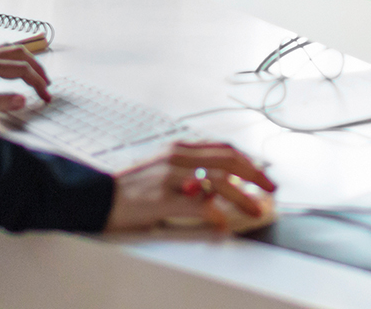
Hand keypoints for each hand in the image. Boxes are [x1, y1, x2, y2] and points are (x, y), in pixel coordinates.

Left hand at [0, 43, 52, 122]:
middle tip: (47, 85)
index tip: (46, 97)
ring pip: (8, 49)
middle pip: (18, 53)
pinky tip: (9, 65)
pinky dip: (12, 56)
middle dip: (37, 67)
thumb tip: (23, 99)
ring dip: (26, 59)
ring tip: (35, 74)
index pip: (21, 70)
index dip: (37, 83)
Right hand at [103, 141, 275, 232]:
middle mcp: (176, 156)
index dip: (247, 160)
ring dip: (242, 196)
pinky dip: (217, 214)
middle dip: (254, 174)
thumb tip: (218, 185)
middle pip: (226, 159)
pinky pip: (199, 204)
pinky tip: (223, 223)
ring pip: (218, 180)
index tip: (262, 173)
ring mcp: (170, 175)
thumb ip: (188, 171)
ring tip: (255, 209)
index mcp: (177, 148)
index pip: (221, 147)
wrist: (99, 195)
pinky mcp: (163, 197)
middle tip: (270, 188)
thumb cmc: (131, 186)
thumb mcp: (161, 169)